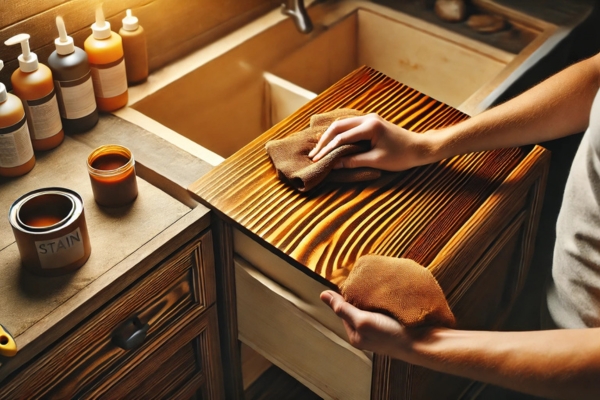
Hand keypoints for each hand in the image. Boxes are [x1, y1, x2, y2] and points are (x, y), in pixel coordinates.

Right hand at [308, 113, 433, 170]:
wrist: (420, 148)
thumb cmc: (401, 156)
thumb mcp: (376, 161)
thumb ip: (354, 161)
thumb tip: (334, 164)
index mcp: (370, 127)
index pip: (342, 137)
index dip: (328, 150)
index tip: (317, 160)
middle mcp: (368, 118)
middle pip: (338, 126)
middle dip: (324, 140)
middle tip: (314, 153)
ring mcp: (370, 118)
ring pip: (343, 124)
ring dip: (330, 136)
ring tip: (319, 148)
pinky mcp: (372, 122)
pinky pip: (350, 125)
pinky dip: (339, 134)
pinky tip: (332, 142)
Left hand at [320, 290, 417, 359]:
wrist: (425, 344)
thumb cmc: (393, 335)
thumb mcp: (363, 321)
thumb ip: (343, 308)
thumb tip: (323, 295)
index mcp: (355, 336)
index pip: (342, 309)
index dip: (346, 295)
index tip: (353, 281)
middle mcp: (366, 334)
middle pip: (356, 308)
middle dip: (359, 295)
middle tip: (365, 281)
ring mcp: (380, 330)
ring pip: (370, 307)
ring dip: (372, 296)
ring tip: (377, 285)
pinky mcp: (393, 325)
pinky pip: (383, 309)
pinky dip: (384, 300)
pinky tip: (388, 293)